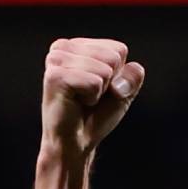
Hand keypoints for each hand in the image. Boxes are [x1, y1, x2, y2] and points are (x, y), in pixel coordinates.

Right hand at [40, 37, 143, 160]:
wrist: (75, 143)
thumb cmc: (95, 116)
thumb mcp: (122, 92)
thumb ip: (132, 75)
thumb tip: (132, 68)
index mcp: (77, 45)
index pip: (118, 49)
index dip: (118, 76)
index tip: (99, 90)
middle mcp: (63, 48)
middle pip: (113, 57)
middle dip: (109, 83)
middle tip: (89, 97)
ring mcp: (57, 60)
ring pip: (105, 69)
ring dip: (99, 92)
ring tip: (81, 100)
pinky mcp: (55, 76)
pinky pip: (94, 83)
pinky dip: (92, 98)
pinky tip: (76, 103)